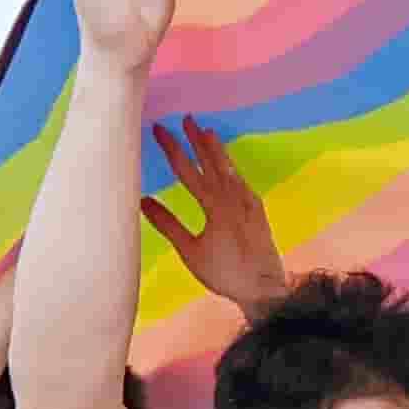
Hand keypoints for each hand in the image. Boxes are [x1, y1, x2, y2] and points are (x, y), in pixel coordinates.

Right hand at [141, 116, 287, 309]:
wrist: (265, 289)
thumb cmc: (224, 274)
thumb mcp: (190, 252)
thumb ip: (168, 225)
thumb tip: (143, 200)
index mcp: (215, 205)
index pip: (188, 169)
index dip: (172, 148)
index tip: (159, 128)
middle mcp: (234, 198)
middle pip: (211, 162)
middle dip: (196, 139)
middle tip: (186, 118)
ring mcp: (249, 203)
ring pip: (229, 169)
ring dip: (217, 150)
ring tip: (208, 132)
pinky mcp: (258, 212)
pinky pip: (242, 183)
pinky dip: (232, 170)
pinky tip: (229, 168)